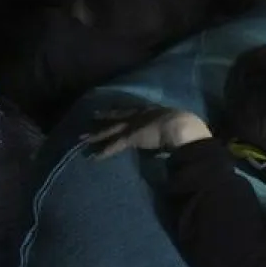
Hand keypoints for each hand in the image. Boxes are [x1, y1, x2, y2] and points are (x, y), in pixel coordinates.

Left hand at [83, 106, 211, 158]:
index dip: (122, 111)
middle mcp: (140, 115)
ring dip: (95, 135)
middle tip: (91, 116)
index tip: (113, 110)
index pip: (133, 110)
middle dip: (104, 117)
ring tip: (80, 139)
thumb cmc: (185, 126)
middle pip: (118, 116)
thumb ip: (170, 128)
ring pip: (110, 130)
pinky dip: (103, 152)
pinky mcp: (130, 138)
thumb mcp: (177, 124)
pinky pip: (114, 146)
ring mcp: (134, 126)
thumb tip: (171, 135)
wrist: (182, 128)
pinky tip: (93, 157)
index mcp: (152, 110)